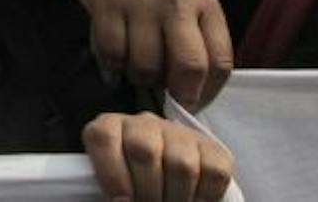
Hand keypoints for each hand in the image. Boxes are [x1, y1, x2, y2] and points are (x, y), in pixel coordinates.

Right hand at [62, 0, 233, 109]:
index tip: (193, 103)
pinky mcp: (107, 1)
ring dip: (140, 79)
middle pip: (189, 66)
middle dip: (179, 94)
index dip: (208, 93)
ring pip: (146, 65)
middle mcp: (177, 0)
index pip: (220, 63)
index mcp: (205, 4)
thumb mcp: (187, 7)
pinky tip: (114, 60)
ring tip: (137, 69)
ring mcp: (141, 0)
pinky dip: (112, 66)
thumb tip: (193, 97)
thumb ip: (196, 44)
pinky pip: (112, 53)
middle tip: (167, 99)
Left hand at [81, 112, 233, 201]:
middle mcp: (144, 124)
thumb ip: (115, 191)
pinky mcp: (213, 149)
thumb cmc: (131, 182)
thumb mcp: (115, 183)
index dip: (111, 173)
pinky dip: (205, 198)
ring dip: (176, 198)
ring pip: (181, 166)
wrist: (167, 172)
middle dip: (147, 193)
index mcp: (111, 127)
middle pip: (145, 152)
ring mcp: (180, 133)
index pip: (104, 137)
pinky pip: (214, 173)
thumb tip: (123, 201)